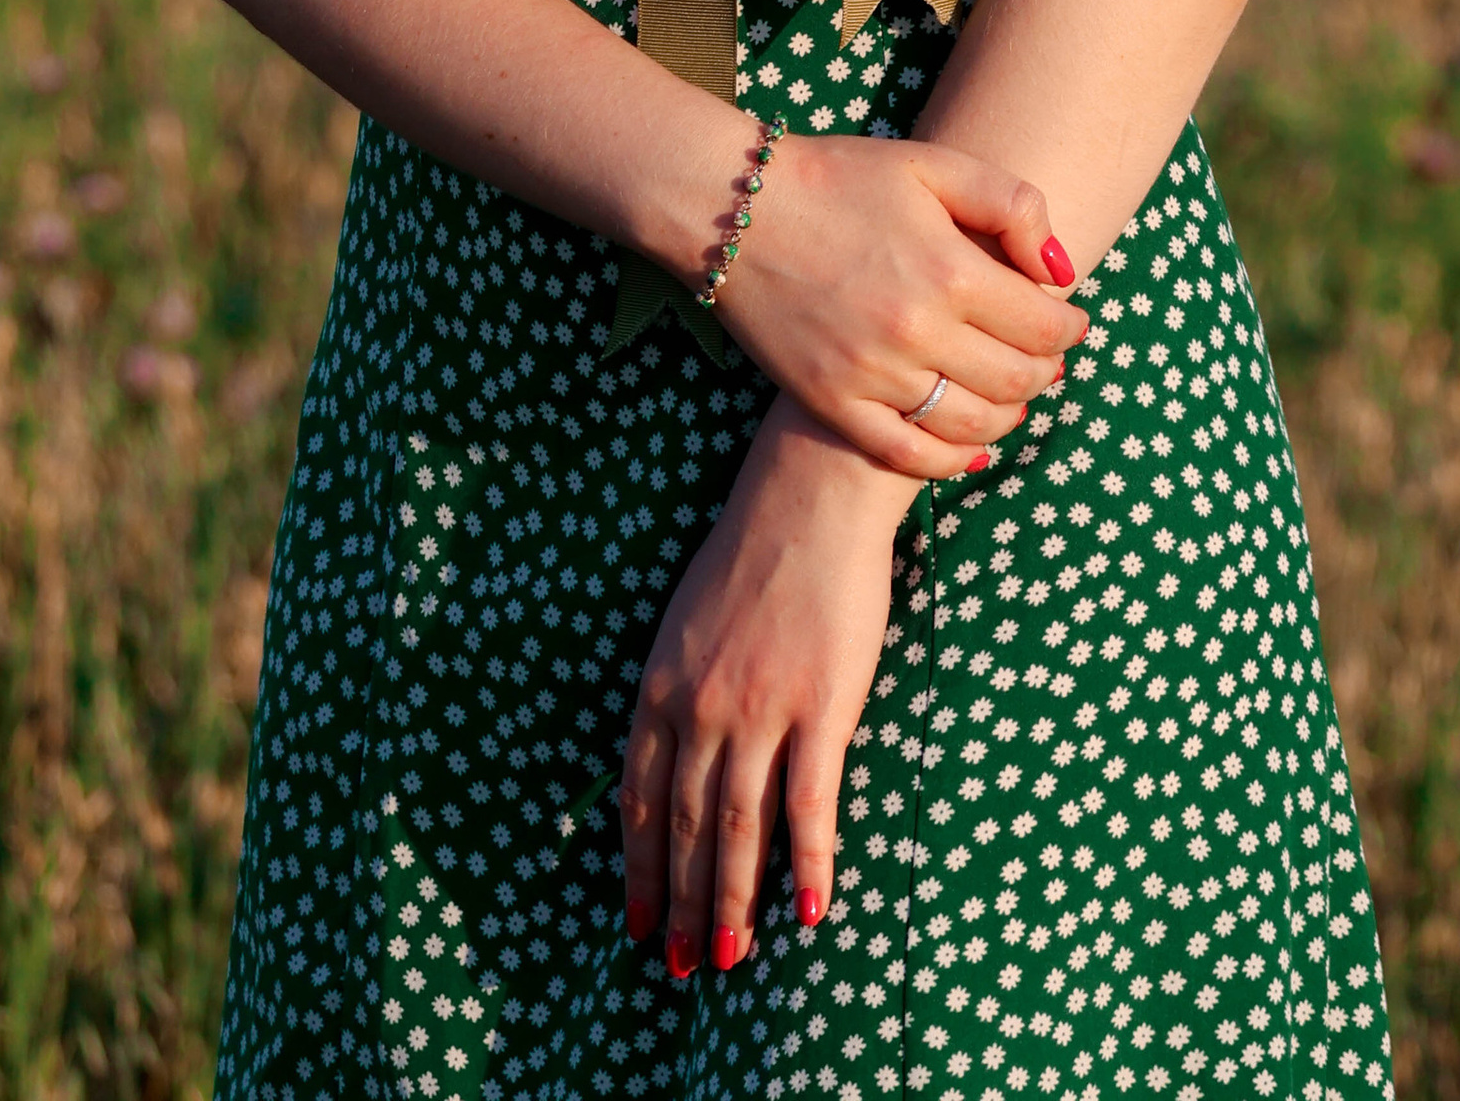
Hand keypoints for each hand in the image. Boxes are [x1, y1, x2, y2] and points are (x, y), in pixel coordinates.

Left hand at [621, 399, 903, 979]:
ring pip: (739, 831)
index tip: (637, 924)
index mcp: (661, 687)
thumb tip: (669, 751)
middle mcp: (701, 708)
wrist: (814, 493)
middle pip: (684, 829)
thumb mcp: (686, 620)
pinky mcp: (822, 708)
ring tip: (732, 958)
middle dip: (681, 906)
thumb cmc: (755, 550)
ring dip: (734, 903)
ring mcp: (761, 711)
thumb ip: (676, 689)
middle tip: (683, 967)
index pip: (638, 802)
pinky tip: (810, 911)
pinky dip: (808, 866)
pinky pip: (810, 806)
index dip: (637, 871)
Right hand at [707, 132, 1085, 473]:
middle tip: (1047, 356)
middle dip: (1047, 371)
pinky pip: (908, 455)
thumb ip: (1012, 206)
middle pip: (1017, 381)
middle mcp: (916, 331)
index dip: (1071, 327)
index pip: (1044, 325)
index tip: (1072, 320)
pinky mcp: (833, 403)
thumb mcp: (934, 164)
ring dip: (1010, 416)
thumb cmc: (841, 178)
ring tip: (1013, 395)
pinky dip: (951, 460)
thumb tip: (1063, 271)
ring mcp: (871, 375)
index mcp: (950, 269)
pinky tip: (970, 446)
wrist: (737, 209)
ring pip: (972, 427)